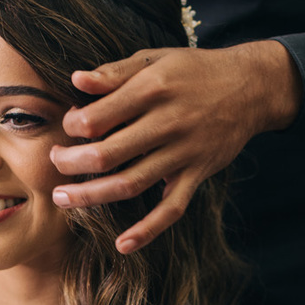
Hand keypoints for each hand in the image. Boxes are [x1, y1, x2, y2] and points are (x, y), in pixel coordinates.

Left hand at [49, 41, 301, 253]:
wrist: (251, 87)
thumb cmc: (195, 70)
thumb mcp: (155, 59)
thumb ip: (115, 72)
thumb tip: (76, 80)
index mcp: (151, 89)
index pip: (97, 118)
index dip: (73, 126)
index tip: (69, 127)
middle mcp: (167, 123)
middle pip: (107, 155)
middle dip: (71, 163)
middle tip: (53, 164)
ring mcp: (184, 153)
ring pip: (130, 184)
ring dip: (92, 196)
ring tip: (63, 199)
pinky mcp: (197, 174)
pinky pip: (171, 209)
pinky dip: (148, 230)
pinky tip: (123, 245)